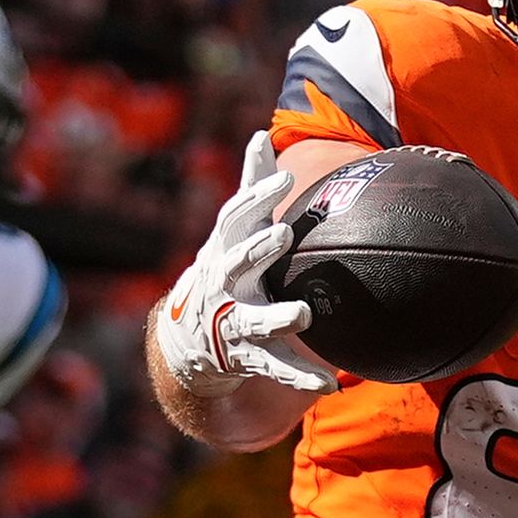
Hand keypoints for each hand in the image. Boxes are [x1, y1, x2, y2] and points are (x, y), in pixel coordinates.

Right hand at [152, 134, 337, 402]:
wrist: (189, 339)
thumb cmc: (224, 270)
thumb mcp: (232, 231)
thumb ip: (251, 188)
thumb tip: (261, 134)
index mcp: (224, 251)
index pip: (234, 218)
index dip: (256, 197)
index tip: (282, 177)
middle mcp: (224, 286)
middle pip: (236, 264)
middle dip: (256, 250)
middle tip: (281, 234)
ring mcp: (234, 323)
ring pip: (255, 322)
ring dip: (277, 318)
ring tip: (303, 315)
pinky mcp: (249, 357)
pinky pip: (275, 367)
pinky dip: (300, 377)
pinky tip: (328, 383)